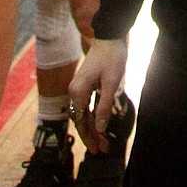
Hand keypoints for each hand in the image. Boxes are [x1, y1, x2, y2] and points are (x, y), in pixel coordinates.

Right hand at [69, 38, 127, 153]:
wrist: (110, 35)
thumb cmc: (112, 57)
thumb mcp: (111, 83)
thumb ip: (104, 106)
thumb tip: (99, 128)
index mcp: (77, 92)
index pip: (81, 122)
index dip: (90, 137)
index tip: (98, 150)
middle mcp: (74, 91)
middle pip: (81, 120)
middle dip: (92, 135)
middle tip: (104, 150)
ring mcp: (78, 88)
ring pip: (84, 114)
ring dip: (93, 128)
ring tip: (103, 142)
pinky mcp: (84, 85)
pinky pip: (86, 106)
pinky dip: (93, 117)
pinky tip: (99, 125)